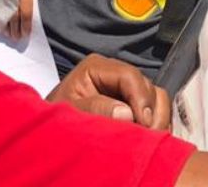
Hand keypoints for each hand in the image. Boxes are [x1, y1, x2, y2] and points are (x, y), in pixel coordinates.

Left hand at [47, 54, 170, 129]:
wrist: (49, 129)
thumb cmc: (55, 117)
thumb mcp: (69, 112)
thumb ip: (95, 109)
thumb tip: (127, 113)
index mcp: (97, 67)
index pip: (130, 76)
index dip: (141, 99)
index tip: (144, 124)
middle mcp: (115, 72)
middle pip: (147, 86)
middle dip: (152, 113)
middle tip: (149, 138)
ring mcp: (126, 87)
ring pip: (156, 97)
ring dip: (158, 119)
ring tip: (150, 140)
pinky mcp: (133, 103)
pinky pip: (156, 109)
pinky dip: (157, 123)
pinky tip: (150, 139)